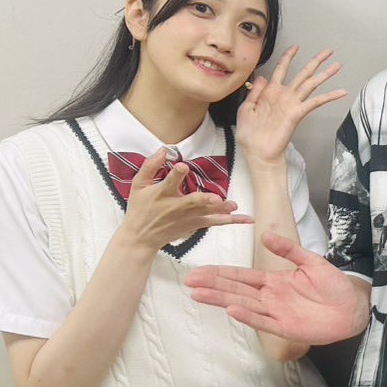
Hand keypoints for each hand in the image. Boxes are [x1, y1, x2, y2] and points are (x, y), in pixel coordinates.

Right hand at [119, 149, 251, 251]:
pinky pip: (215, 222)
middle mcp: (176, 206)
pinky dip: (231, 220)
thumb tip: (163, 149)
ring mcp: (188, 217)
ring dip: (221, 210)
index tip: (182, 167)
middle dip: (204, 200)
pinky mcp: (196, 224)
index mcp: (162, 193)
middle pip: (192, 202)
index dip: (176, 174)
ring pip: (207, 213)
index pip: (169, 182)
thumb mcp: (138, 185)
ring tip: (234, 207)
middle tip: (216, 198)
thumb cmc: (140, 208)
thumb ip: (150, 166)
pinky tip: (247, 219)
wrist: (141, 237)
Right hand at [185, 232, 369, 343]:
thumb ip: (289, 250)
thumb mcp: (311, 261)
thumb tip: (265, 235)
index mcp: (274, 281)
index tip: (199, 271)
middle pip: (236, 290)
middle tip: (190, 281)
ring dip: (221, 299)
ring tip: (199, 295)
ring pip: (243, 305)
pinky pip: (262, 321)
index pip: (242, 276)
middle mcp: (270, 297)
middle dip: (213, 285)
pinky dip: (247, 316)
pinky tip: (232, 310)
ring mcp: (276, 313)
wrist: (352, 306)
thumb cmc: (333, 285)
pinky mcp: (285, 327)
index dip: (220, 273)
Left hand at [235, 46, 347, 165]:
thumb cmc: (250, 135)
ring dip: (325, 74)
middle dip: (316, 61)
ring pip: (312, 84)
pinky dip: (329, 96)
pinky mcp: (297, 113)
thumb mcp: (246, 109)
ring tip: (338, 65)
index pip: (281, 69)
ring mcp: (293, 104)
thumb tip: (262, 77)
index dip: (288, 57)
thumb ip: (254, 92)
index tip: (296, 47)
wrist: (257, 153)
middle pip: (303, 73)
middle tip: (328, 52)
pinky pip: (315, 102)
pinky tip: (341, 91)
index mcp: (270, 93)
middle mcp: (284, 96)